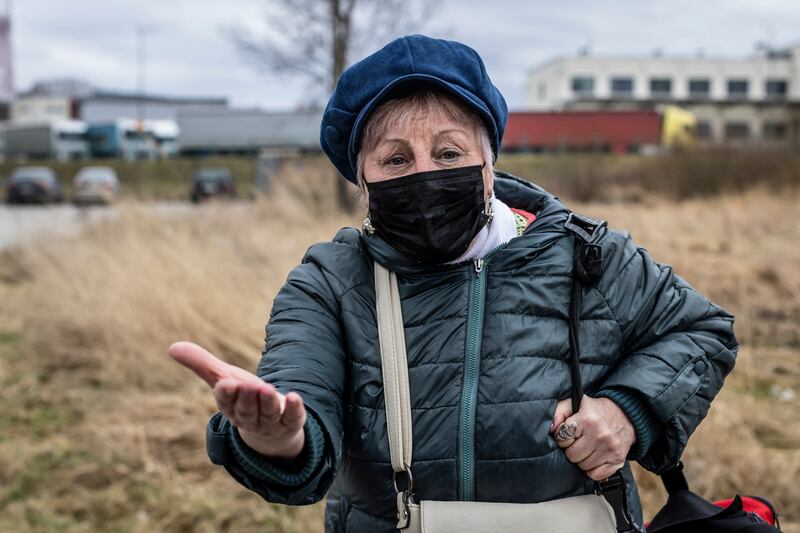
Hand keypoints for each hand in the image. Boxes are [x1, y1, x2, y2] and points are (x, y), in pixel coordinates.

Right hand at [168, 341, 305, 458]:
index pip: (226, 402)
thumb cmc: (243, 398)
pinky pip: (292, 418)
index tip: (226, 384)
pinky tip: (295, 397)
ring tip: (267, 389)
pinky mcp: (290, 423)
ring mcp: (271, 423)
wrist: (270, 427)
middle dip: (247, 399)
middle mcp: (249, 419)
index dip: (226, 394)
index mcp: (230, 408)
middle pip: (247, 411)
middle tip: (248, 385)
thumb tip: (172, 347)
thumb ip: (202, 364)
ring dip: (268, 403)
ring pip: (268, 414)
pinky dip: (294, 409)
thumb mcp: (224, 379)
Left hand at [549, 395, 635, 480]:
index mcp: (587, 419)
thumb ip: (559, 412)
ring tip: (588, 449)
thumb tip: (551, 429)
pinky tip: (595, 458)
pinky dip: (593, 470)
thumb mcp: (576, 403)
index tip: (569, 434)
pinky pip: (596, 475)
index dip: (563, 437)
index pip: (562, 438)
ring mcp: (610, 449)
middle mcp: (600, 434)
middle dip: (572, 450)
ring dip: (582, 459)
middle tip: (578, 443)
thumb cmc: (595, 411)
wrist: (626, 416)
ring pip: (583, 466)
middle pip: (572, 455)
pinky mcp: (618, 460)